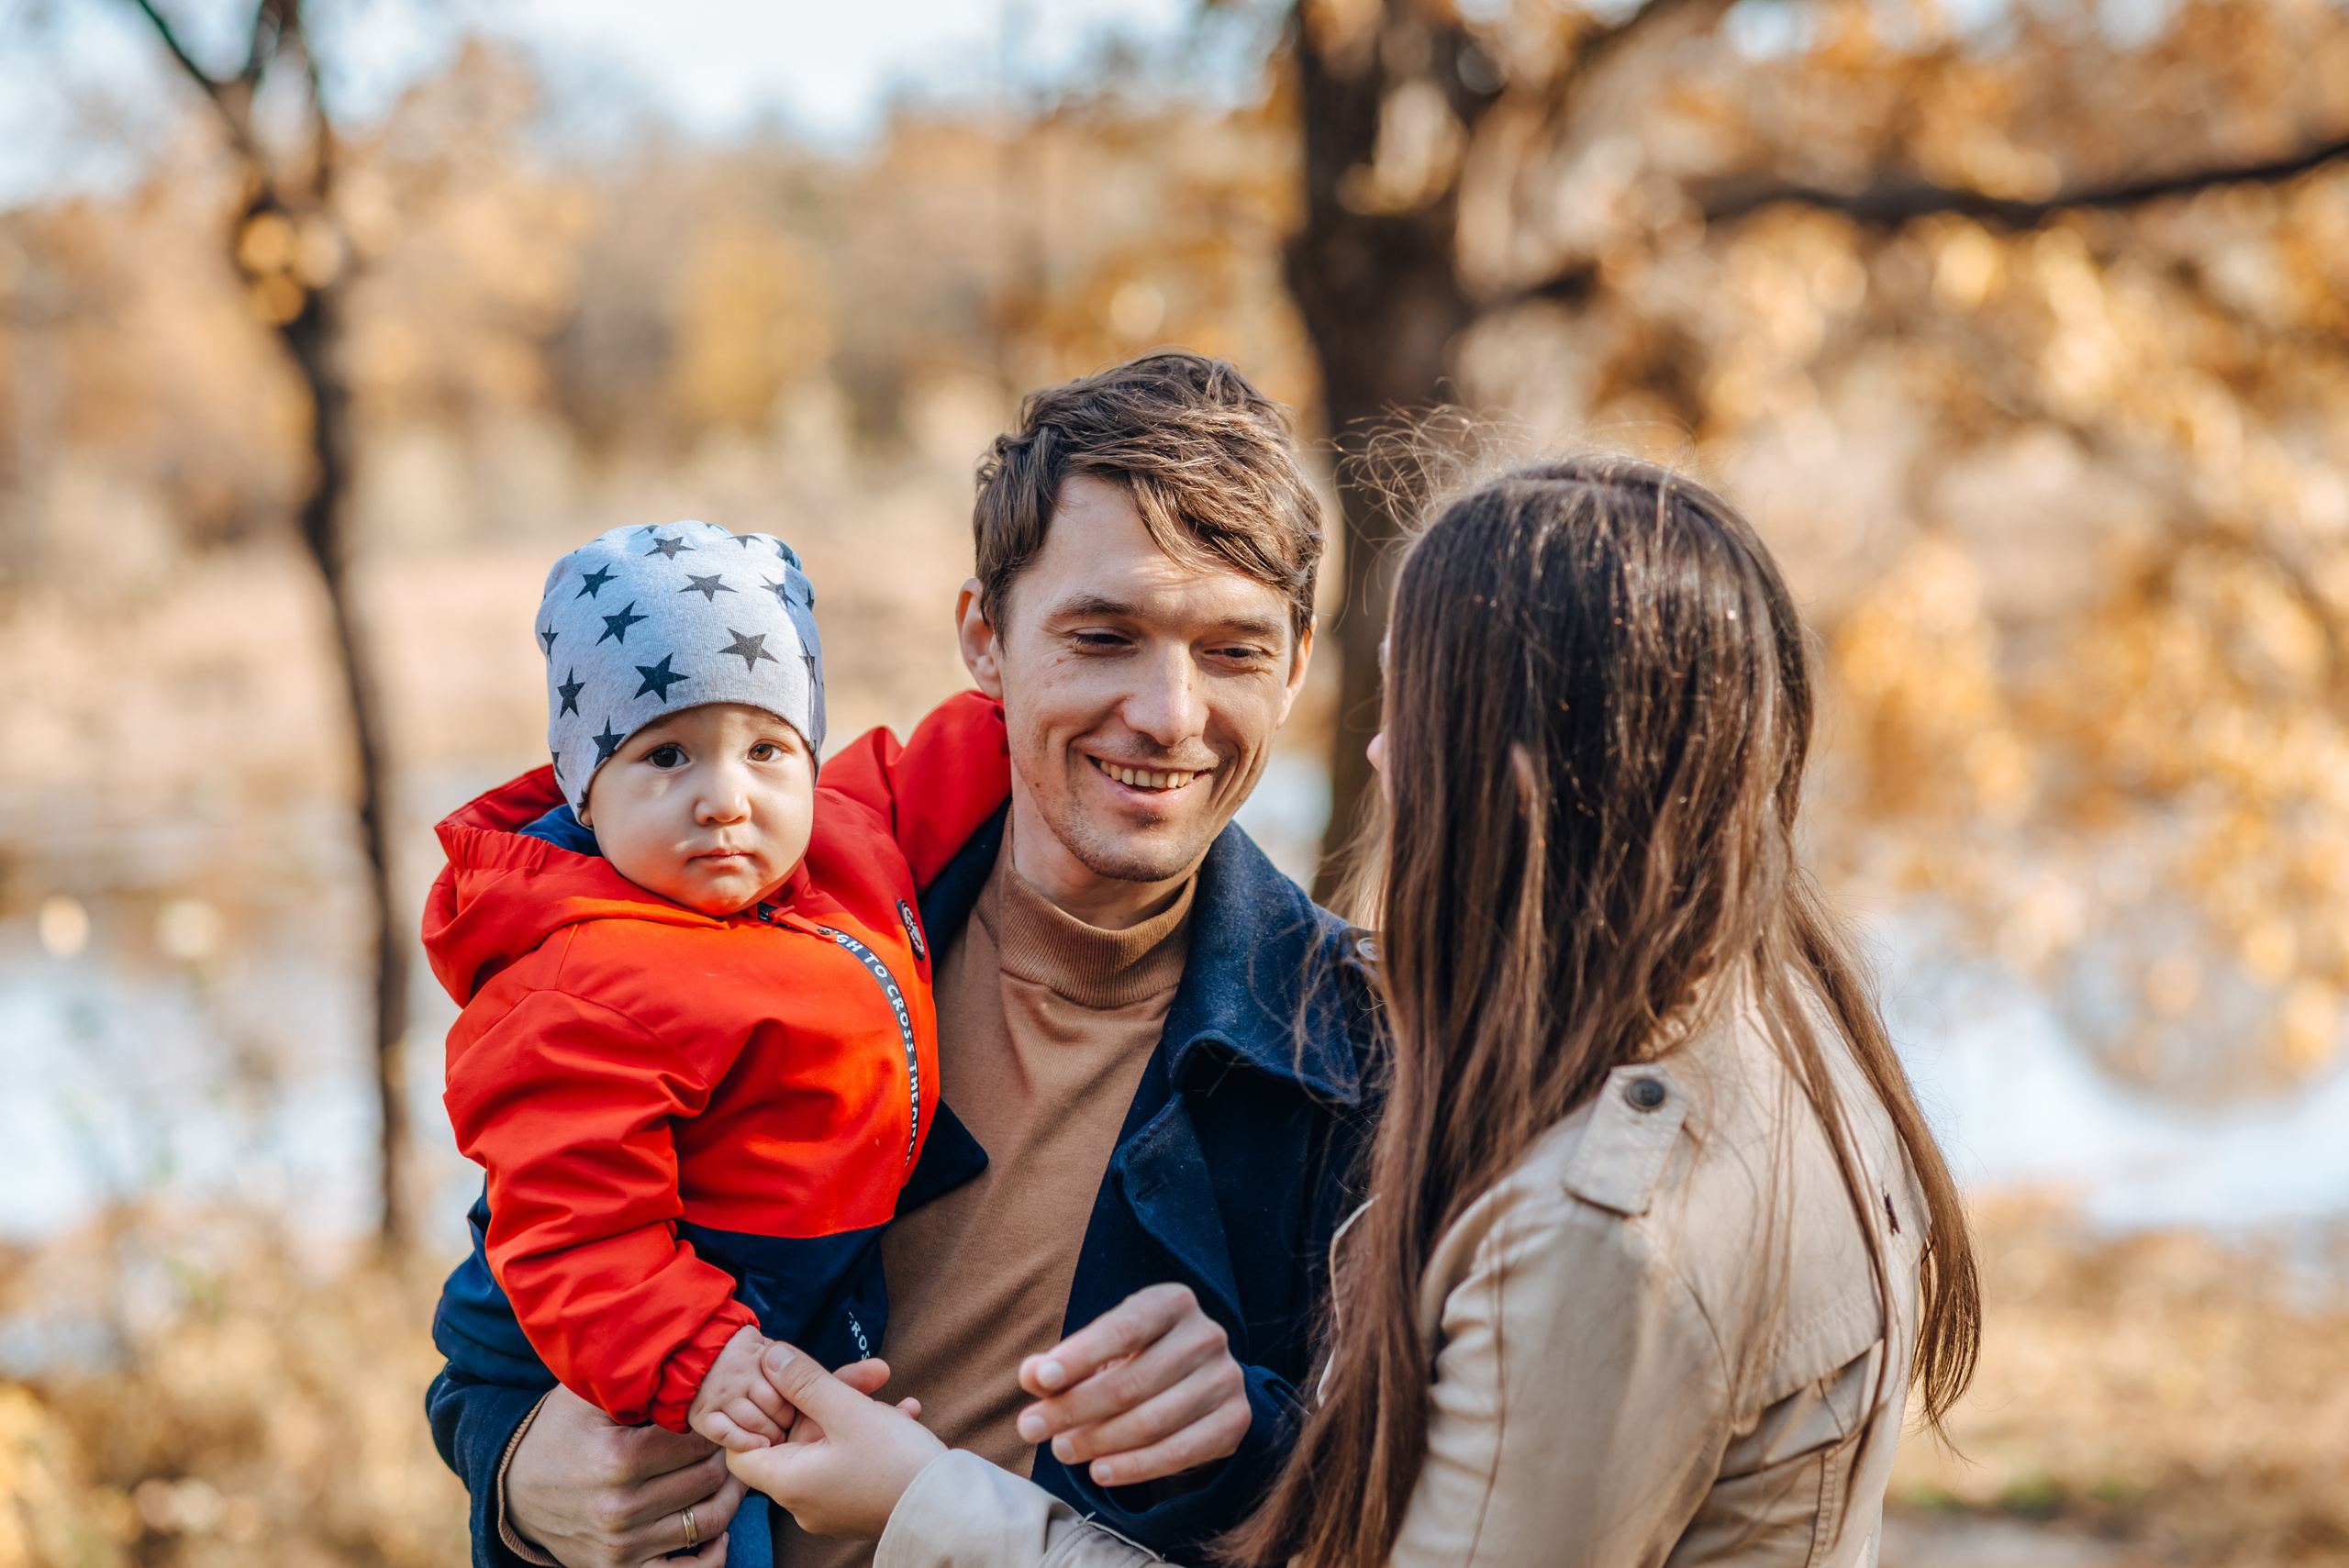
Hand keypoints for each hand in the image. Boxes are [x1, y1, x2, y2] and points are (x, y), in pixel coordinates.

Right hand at [504, 1383, 742, 1567]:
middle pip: (708, 1479)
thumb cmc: (559, 1432)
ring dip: (730, 1496)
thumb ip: (638, 1382)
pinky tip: (716, 1528)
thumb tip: (692, 1366)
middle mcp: (620, 1508)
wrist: (512, 1488)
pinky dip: (713, 1552)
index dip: (716, 1425)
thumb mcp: (588, 1396)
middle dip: (727, 1455)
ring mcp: (621, 1547)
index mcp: (616, 1460)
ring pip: (710, 1521)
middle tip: (734, 1440)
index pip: (697, 1442)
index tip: (719, 1416)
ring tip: (732, 1474)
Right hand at [689, 1327, 792, 1451]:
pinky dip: (744, 1443)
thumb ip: (780, 1357)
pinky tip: (757, 1446)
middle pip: (775, 1407)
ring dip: (769, 1436)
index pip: (789, 1387)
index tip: (799, 1412)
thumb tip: (800, 1371)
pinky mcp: (701, 1413)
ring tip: (774, 1439)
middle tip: (787, 1429)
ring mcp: (720, 1394)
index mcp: (759, 1356)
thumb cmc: (733, 1351)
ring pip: (754, 1422)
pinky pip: (727, 1434)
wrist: (687, 1349)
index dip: (797, 1403)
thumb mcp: (760, 1344)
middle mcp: (739, 1375)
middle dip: (785, 1422)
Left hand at [726, 1345, 944, 1540]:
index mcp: (789, 1482)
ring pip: (829, 1442)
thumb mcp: (848, 1410)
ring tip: (887, 1386)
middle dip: (827, 1395)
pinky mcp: (858, 1501)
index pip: (742, 1450)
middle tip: (863, 1372)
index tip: (780, 1384)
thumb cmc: (896, 1463)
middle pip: (796, 1436)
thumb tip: (771, 1357)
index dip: (755, 1413)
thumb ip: (806, 1381)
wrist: (952, 1510)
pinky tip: (905, 1412)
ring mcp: (831, 1503)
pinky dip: (870, 1432)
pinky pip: (851, 1459)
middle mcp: (803, 1499)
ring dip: (855, 1408)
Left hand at [1014, 1284, 1249, 1488]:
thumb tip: (1031, 1375)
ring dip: (1099, 1441)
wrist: (1201, 1387)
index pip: (1122, 1329)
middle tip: (1032, 1429)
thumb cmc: (1137, 1361)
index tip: (1040, 1381)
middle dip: (1074, 1409)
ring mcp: (1226, 1379)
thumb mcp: (1100, 1353)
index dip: (1079, 1356)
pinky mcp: (1235, 1421)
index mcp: (1172, 1303)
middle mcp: (1207, 1335)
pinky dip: (1135, 1467)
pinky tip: (1100, 1471)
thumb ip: (1061, 1364)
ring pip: (1152, 1421)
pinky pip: (1179, 1452)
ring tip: (1062, 1450)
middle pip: (1132, 1381)